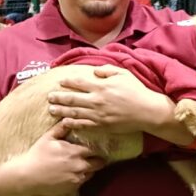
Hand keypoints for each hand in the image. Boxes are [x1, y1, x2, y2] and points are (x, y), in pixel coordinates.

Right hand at [20, 122, 106, 195]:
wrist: (28, 176)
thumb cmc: (37, 155)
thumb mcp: (48, 138)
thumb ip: (61, 129)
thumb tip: (68, 118)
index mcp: (74, 152)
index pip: (94, 149)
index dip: (95, 148)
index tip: (94, 147)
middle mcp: (79, 165)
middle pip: (99, 163)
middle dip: (98, 159)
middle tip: (95, 156)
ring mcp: (77, 178)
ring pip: (92, 172)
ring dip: (90, 168)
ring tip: (84, 164)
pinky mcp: (74, 187)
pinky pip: (83, 180)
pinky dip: (81, 176)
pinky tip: (74, 172)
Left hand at [48, 66, 163, 133]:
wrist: (146, 111)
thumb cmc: (136, 91)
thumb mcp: (123, 74)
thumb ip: (107, 70)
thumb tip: (94, 72)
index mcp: (101, 86)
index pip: (79, 83)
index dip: (68, 82)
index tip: (60, 82)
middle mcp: (96, 100)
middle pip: (72, 99)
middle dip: (59, 98)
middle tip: (49, 97)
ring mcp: (98, 114)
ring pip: (74, 113)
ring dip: (61, 111)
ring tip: (51, 110)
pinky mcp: (101, 126)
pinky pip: (83, 125)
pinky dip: (73, 124)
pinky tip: (65, 123)